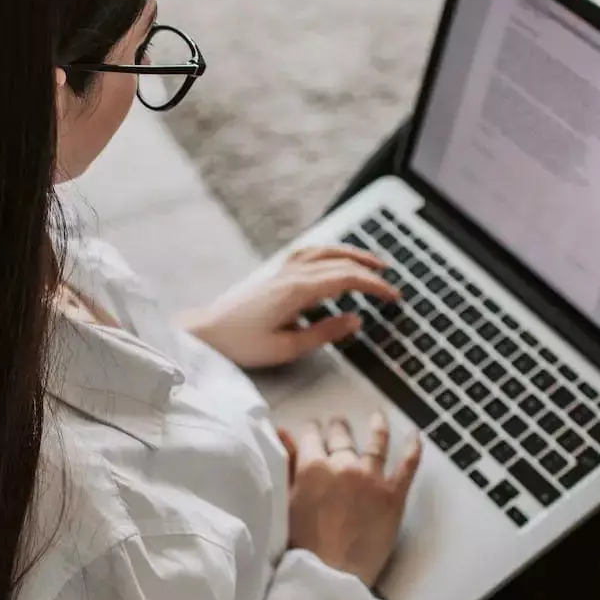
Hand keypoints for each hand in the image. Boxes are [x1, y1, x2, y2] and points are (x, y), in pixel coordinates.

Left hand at [180, 245, 398, 368]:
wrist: (206, 334)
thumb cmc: (241, 344)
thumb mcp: (287, 347)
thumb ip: (325, 332)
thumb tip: (355, 320)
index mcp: (297, 290)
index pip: (347, 279)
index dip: (375, 286)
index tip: (393, 296)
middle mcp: (291, 273)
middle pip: (341, 262)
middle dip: (370, 270)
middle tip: (391, 284)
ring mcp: (282, 270)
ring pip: (325, 252)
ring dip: (353, 254)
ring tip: (373, 263)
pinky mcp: (275, 273)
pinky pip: (310, 253)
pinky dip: (330, 252)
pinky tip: (336, 258)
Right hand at [279, 411, 421, 586]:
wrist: (328, 577)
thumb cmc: (301, 546)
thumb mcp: (286, 501)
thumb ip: (286, 465)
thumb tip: (282, 432)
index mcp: (312, 466)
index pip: (312, 434)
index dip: (312, 430)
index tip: (313, 430)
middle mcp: (343, 465)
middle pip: (341, 435)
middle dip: (338, 428)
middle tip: (337, 426)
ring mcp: (371, 479)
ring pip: (376, 442)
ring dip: (376, 426)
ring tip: (376, 418)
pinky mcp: (393, 496)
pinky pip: (408, 465)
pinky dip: (413, 448)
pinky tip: (415, 436)